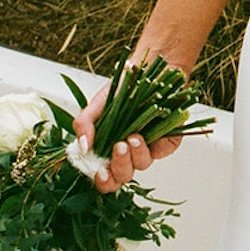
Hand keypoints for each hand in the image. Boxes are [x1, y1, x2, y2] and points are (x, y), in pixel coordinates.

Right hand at [71, 79, 183, 196]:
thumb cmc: (123, 88)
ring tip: (130, 137)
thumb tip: (82, 147)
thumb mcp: (97, 104)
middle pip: (123, 176)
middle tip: (116, 149)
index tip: (99, 172)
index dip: (102, 180)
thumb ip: (84, 124)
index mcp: (108, 149)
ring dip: (133, 154)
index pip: (105, 176)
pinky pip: (160, 152)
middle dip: (118, 169)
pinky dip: (150, 146)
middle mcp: (128, 152)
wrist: (149, 69)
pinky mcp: (167, 140)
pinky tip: (141, 135)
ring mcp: (148, 147)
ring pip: (141, 165)